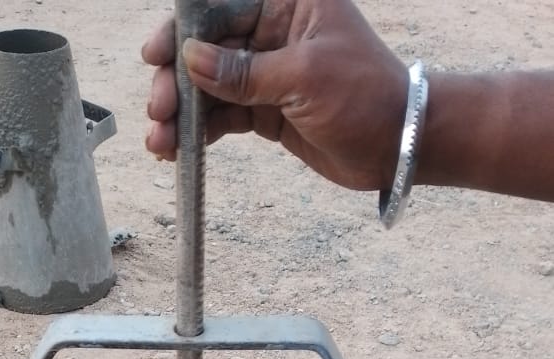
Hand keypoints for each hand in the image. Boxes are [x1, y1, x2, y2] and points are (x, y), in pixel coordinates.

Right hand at [142, 0, 407, 190]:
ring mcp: (269, 73)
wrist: (398, 145)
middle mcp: (275, 32)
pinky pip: (224, 116)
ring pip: (211, 87)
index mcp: (289, 3)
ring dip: (183, 114)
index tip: (156, 56)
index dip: (184, 33)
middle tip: (158, 111)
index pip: (222, 9)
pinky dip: (201, 132)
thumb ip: (244, 72)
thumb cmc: (365, 97)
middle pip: (208, 49)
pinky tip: (177, 149)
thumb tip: (190, 60)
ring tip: (160, 142)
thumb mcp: (304, 78)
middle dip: (178, 80)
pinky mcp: (268, 110)